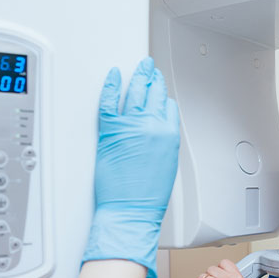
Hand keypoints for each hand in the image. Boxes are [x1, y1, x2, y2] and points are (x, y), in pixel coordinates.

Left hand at [82, 57, 179, 277]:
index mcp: (169, 135)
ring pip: (135, 92)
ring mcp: (131, 126)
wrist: (131, 210)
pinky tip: (114, 75)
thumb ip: (163, 142)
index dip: (163, 97)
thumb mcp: (167, 164)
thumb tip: (156, 131)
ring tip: (139, 68)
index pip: (168, 106)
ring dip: (138, 76)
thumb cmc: (148, 195)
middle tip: (150, 69)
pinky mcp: (110, 130)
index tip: (160, 92)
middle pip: (153, 93)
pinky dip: (111, 85)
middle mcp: (152, 126)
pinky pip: (109, 100)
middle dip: (152, 78)